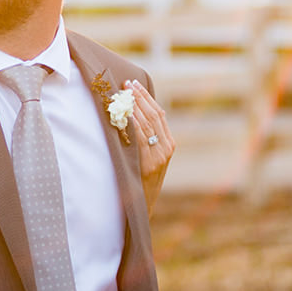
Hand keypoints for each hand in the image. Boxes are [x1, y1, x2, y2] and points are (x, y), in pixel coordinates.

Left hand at [124, 80, 173, 214]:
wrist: (140, 207)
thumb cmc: (140, 181)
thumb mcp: (148, 159)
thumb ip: (146, 140)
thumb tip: (132, 114)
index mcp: (169, 145)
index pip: (159, 114)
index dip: (147, 97)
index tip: (135, 84)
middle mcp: (167, 149)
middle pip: (153, 116)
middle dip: (139, 97)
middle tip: (126, 83)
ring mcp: (160, 157)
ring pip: (147, 125)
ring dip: (134, 106)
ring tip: (122, 93)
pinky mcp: (150, 164)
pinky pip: (141, 139)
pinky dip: (133, 124)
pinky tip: (124, 113)